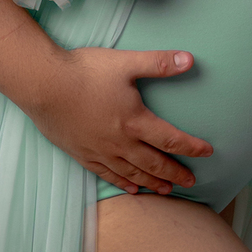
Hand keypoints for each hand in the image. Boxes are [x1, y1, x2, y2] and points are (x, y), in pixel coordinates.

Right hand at [21, 46, 212, 194]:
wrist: (43, 84)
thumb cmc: (84, 71)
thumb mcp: (125, 62)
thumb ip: (158, 63)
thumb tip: (190, 59)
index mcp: (135, 121)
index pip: (171, 139)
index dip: (192, 147)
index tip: (208, 152)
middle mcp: (121, 142)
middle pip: (155, 163)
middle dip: (176, 173)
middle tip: (192, 182)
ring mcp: (100, 151)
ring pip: (133, 173)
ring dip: (153, 183)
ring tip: (167, 191)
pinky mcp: (82, 153)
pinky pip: (107, 174)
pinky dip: (122, 183)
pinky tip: (130, 188)